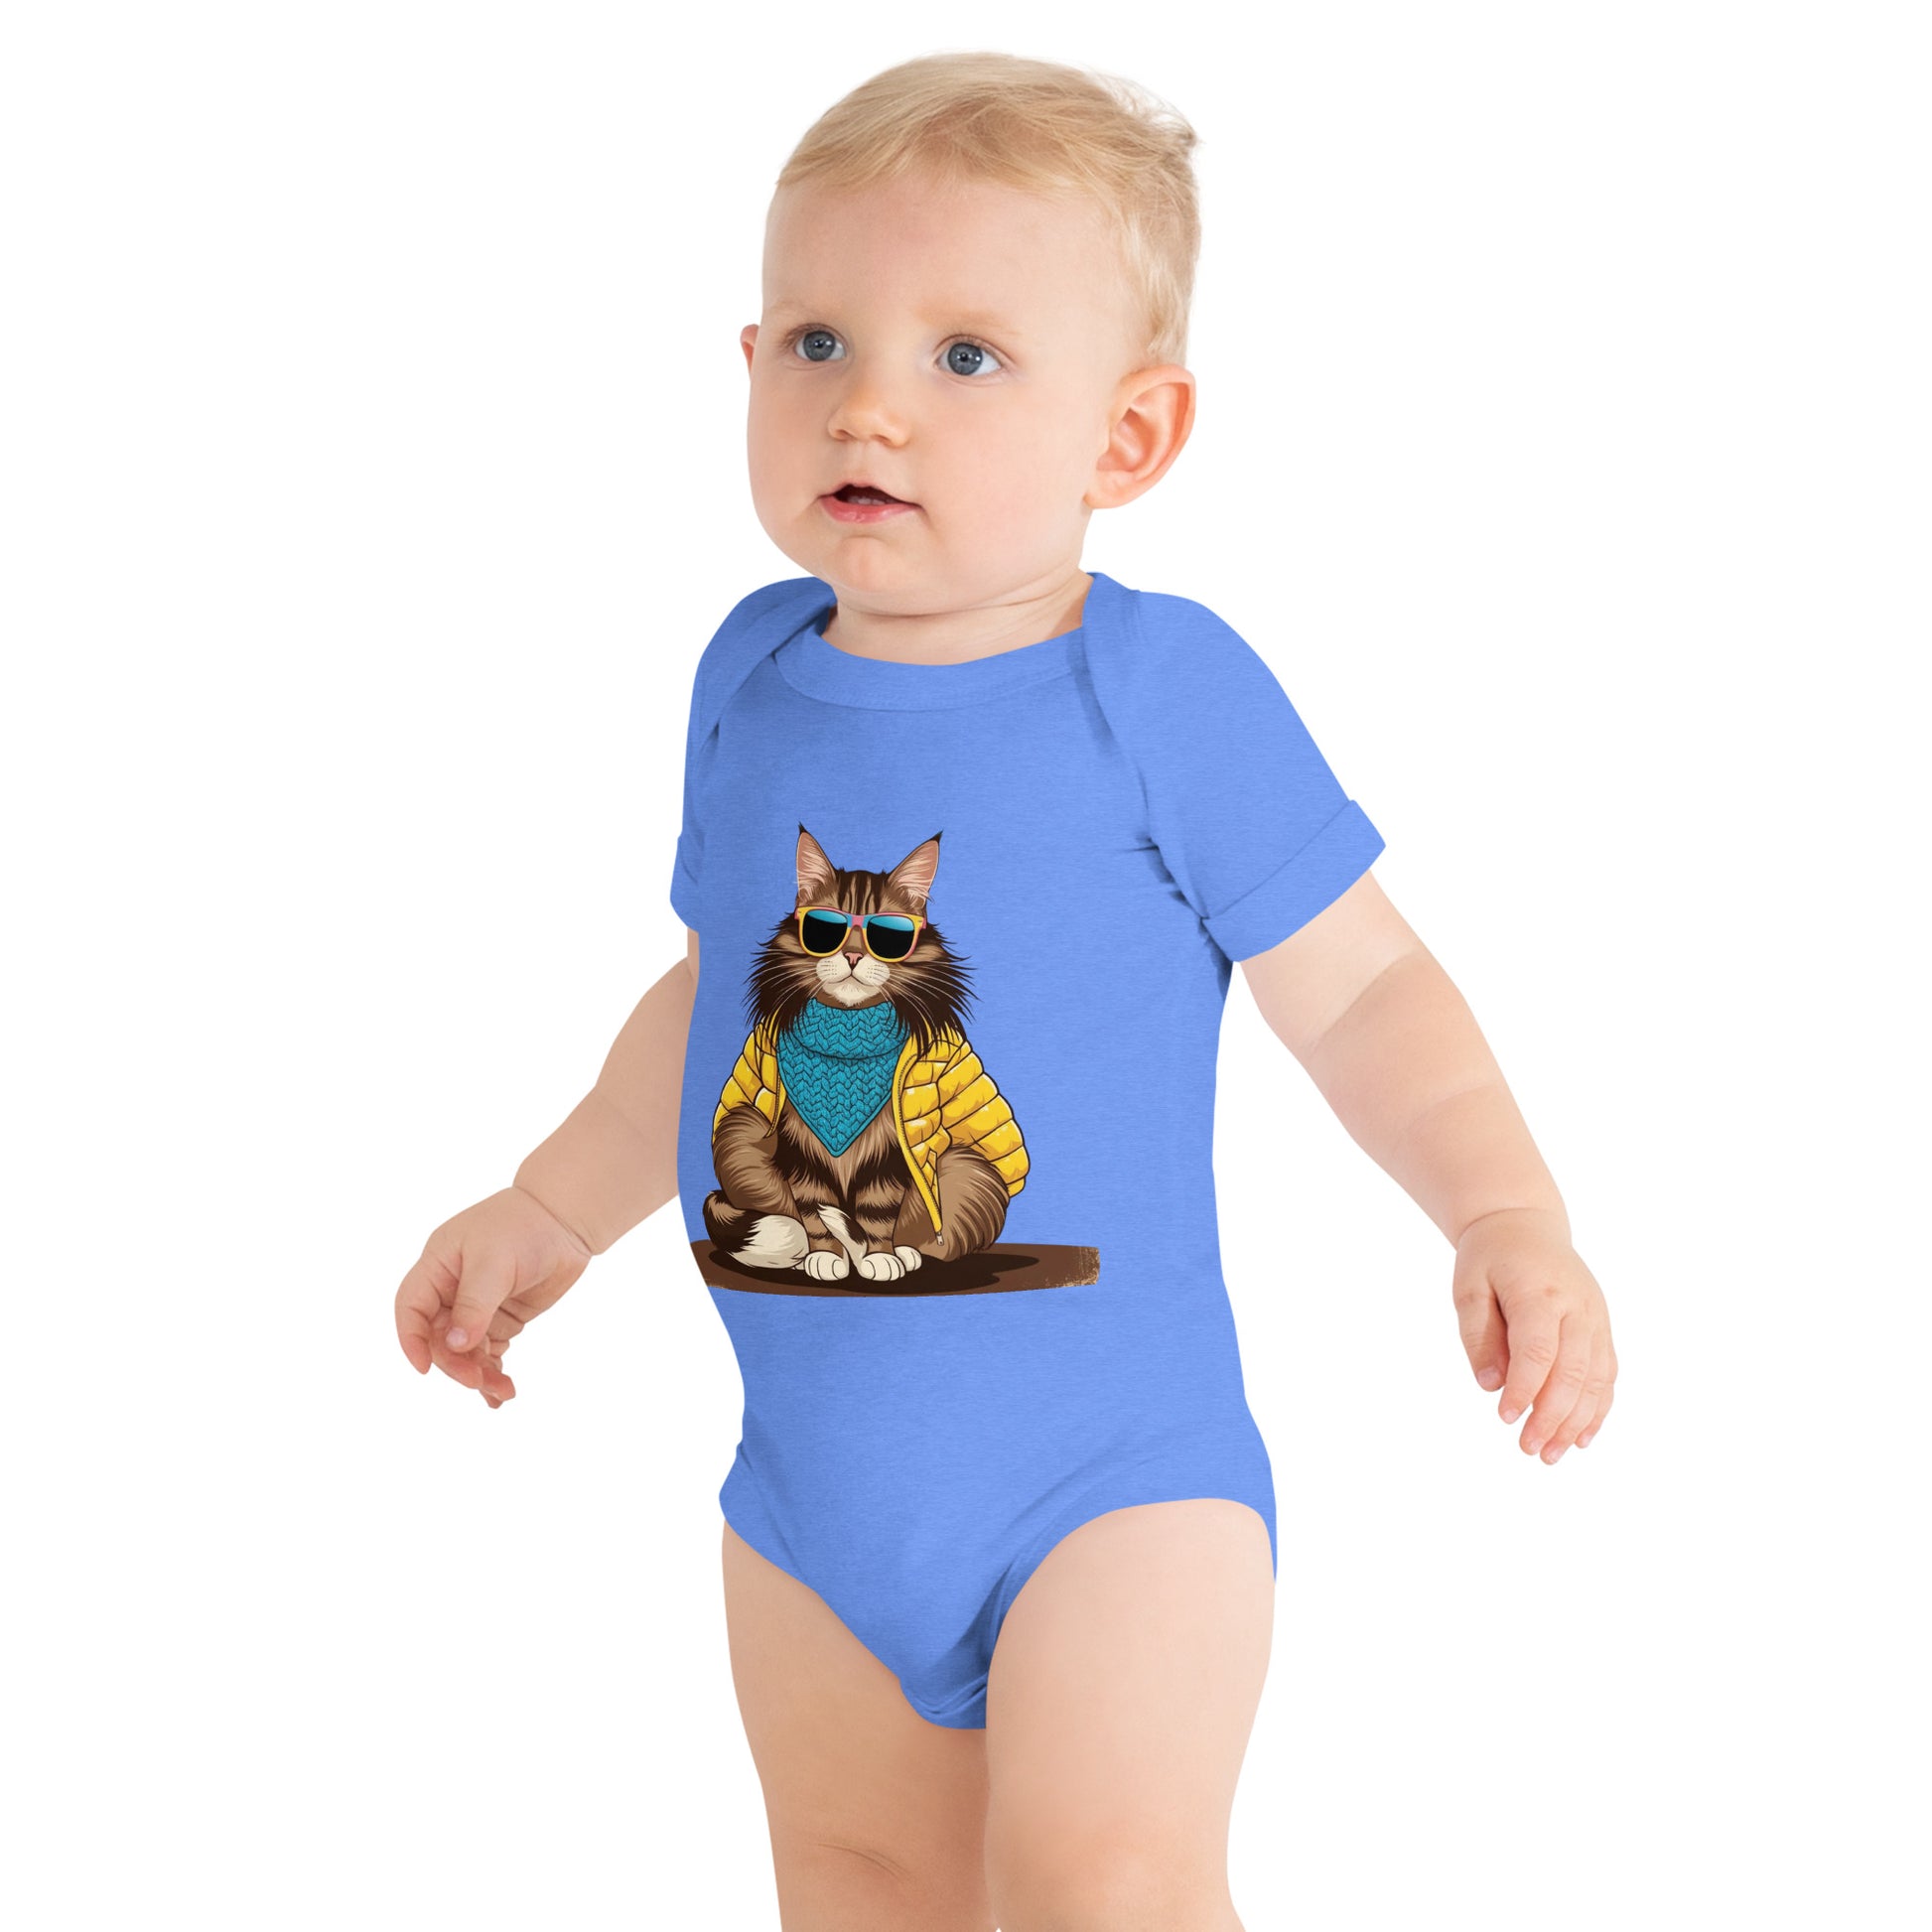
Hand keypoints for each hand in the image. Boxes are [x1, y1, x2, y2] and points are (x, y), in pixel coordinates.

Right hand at [393, 1186, 593, 1407]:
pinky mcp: (500, 1317)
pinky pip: (487, 1351)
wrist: (567, 1218)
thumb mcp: (494, 1262)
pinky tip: (501, 1392)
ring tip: (501, 1392)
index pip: (411, 1309)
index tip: (425, 1369)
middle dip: (455, 1363)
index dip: (412, 1340)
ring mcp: (477, 1305)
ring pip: (464, 1350)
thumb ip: (474, 1305)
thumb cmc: (525, 1227)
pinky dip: (492, 1371)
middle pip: (439, 1337)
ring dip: (477, 1373)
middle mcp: (451, 1288)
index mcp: (438, 1266)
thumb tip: (455, 1346)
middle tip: (478, 1381)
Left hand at [1452, 1207, 1616, 1461]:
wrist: (1524, 1224)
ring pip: (1596, 1379)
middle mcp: (1577, 1307)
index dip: (1525, 1389)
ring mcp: (1596, 1318)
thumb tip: (1490, 1385)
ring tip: (1552, 1454)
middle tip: (1528, 1450)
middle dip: (1552, 1417)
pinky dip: (1598, 1408)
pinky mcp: (1602, 1327)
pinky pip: (1607, 1373)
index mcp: (1540, 1293)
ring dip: (1577, 1421)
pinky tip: (1582, 1437)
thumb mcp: (1469, 1287)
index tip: (1505, 1418)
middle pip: (1572, 1371)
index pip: (1538, 1350)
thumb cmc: (1489, 1258)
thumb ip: (1478, 1336)